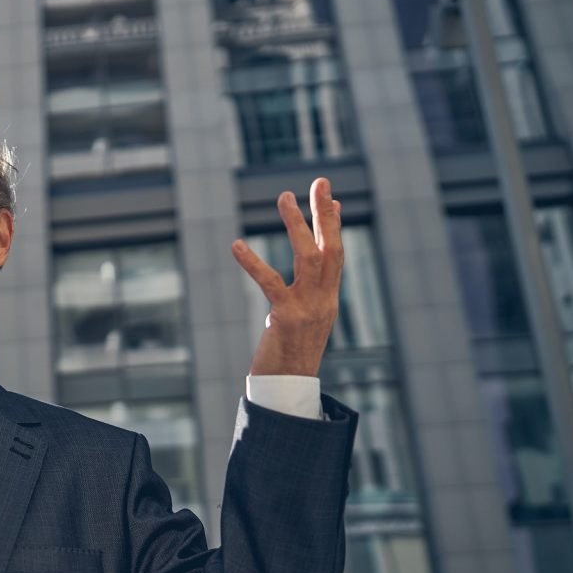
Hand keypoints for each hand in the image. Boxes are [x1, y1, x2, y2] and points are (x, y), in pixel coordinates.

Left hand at [232, 178, 343, 376]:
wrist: (288, 390)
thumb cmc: (290, 356)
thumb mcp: (304, 321)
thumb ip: (307, 296)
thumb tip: (304, 275)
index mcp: (328, 301)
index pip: (336, 255)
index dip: (333, 225)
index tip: (330, 197)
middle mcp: (324, 301)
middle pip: (330, 248)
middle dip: (325, 213)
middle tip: (321, 181)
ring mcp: (308, 309)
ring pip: (308, 257)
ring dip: (297, 224)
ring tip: (284, 196)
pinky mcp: (286, 318)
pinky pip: (270, 284)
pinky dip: (253, 262)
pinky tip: (237, 244)